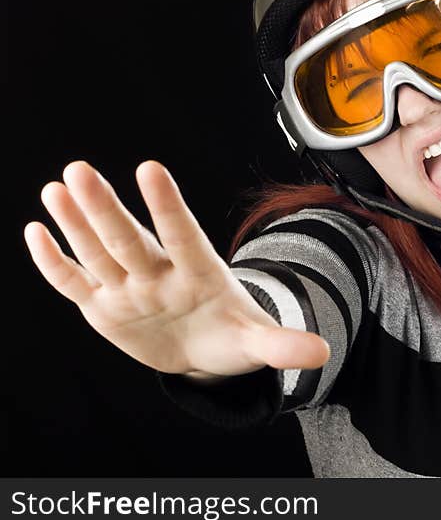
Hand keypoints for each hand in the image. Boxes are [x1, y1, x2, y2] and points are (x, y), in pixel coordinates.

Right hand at [24, 160, 329, 379]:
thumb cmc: (232, 336)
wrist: (205, 350)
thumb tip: (325, 351)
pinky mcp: (105, 307)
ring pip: (99, 252)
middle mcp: (160, 274)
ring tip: (57, 188)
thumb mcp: (258, 343)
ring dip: (76, 223)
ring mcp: (130, 288)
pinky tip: (36, 232)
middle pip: (131, 239)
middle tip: (80, 170)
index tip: (150, 169)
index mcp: (199, 274)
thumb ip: (284, 344)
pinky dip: (55, 263)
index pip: (184, 236)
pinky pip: (75, 282)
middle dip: (105, 209)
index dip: (167, 207)